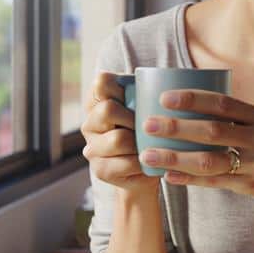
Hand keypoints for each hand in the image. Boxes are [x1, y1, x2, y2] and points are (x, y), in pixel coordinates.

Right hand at [80, 72, 160, 196]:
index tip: (139, 97)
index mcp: (97, 101)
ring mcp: (92, 148)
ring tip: (153, 143)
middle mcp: (89, 123)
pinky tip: (151, 159)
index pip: (102, 82)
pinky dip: (144, 161)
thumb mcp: (148, 105)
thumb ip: (147, 92)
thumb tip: (164, 82)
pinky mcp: (101, 170)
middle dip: (134, 117)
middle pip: (108, 110)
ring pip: (118, 139)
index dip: (122, 88)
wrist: (148, 166)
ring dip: (140, 142)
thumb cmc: (150, 128)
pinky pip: (126, 163)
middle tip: (151, 124)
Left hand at [139, 89, 253, 201]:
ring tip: (148, 155)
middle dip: (177, 128)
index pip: (223, 103)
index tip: (164, 98)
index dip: (193, 100)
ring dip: (176, 158)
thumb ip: (228, 112)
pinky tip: (167, 174)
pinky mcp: (248, 185)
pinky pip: (213, 182)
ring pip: (209, 161)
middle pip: (213, 132)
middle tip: (148, 125)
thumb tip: (181, 95)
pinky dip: (188, 179)